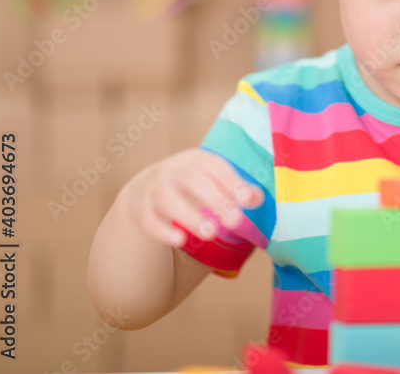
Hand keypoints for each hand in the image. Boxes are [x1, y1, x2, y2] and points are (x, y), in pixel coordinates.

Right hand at [125, 148, 262, 247]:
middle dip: (215, 200)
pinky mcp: (142, 210)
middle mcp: (172, 170)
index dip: (230, 181)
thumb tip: (257, 198)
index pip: (213, 166)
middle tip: (235, 221)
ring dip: (190, 216)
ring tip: (211, 234)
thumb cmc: (193, 185)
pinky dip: (163, 230)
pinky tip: (180, 240)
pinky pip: (149, 220)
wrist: (146, 189)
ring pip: (168, 199)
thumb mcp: (214, 180)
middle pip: (192, 180)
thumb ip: (237, 189)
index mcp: (194, 159)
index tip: (246, 199)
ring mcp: (154, 189)